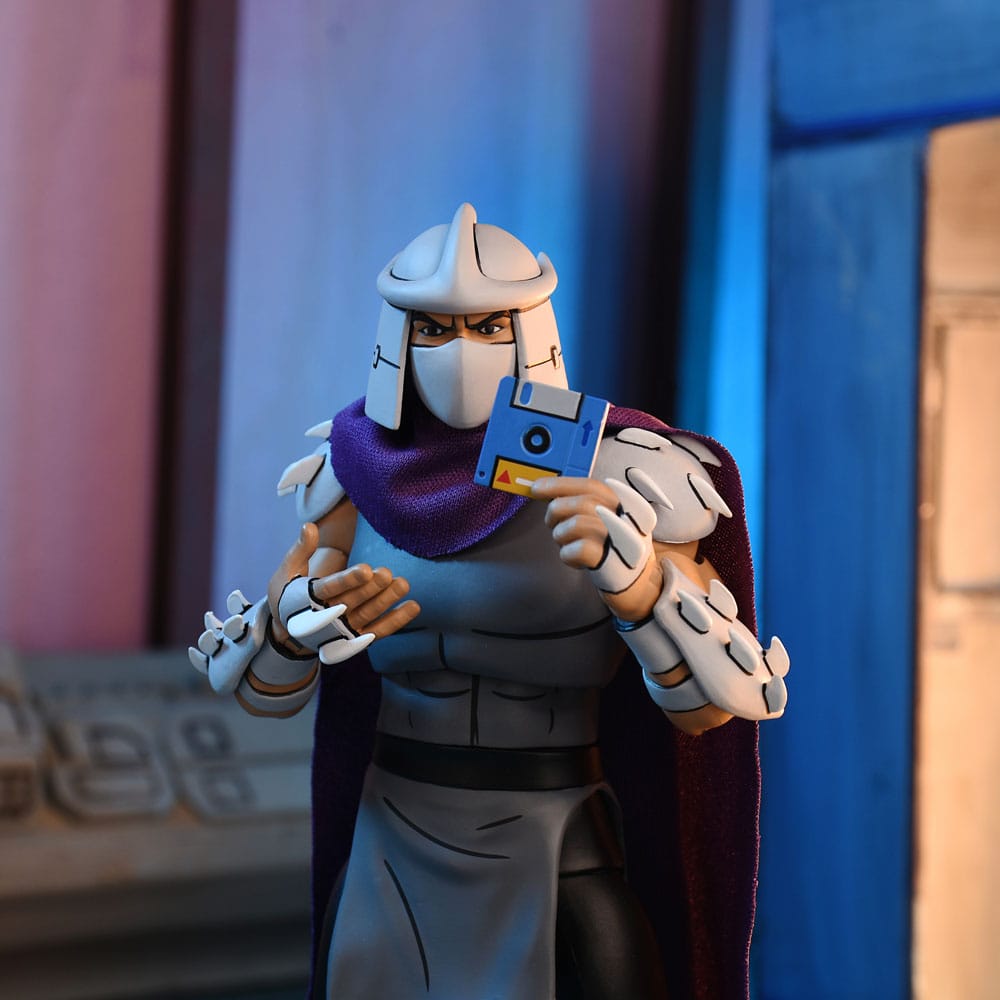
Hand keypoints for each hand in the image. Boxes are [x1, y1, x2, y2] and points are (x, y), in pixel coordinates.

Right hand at [268, 523, 419, 660]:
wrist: (287, 635)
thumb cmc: (287, 596)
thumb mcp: (287, 572)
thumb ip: (301, 549)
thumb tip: (309, 526)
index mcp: (307, 599)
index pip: (330, 588)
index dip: (349, 580)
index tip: (366, 569)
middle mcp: (327, 617)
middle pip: (352, 601)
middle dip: (371, 588)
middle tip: (387, 573)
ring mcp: (342, 630)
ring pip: (367, 615)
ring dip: (386, 601)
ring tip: (403, 584)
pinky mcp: (355, 639)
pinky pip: (378, 631)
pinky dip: (396, 620)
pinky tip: (413, 607)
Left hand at [530, 475, 665, 621]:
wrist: (638, 586)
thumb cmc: (613, 549)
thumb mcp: (606, 520)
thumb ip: (581, 504)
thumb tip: (543, 490)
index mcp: (624, 503)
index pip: (590, 486)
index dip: (560, 485)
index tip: (535, 488)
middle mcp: (626, 518)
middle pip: (581, 503)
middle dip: (556, 511)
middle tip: (550, 522)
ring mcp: (620, 540)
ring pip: (575, 525)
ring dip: (561, 535)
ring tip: (567, 543)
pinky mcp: (611, 563)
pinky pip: (575, 550)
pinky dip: (566, 555)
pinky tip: (574, 560)